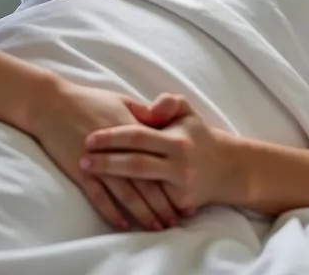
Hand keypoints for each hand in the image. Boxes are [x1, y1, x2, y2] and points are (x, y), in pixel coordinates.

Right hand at [26, 80, 182, 231]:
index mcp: (132, 129)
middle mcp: (118, 148)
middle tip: (175, 220)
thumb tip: (163, 124)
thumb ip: (143, 114)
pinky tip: (124, 225)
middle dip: (162, 203)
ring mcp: (99, 161)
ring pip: (126, 192)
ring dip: (142, 212)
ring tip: (156, 227)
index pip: (157, 159)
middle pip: (145, 180)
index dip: (172, 179)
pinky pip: (99, 196)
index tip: (184, 194)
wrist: (52, 103)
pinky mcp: (81, 169)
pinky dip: (112, 211)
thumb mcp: (121, 100)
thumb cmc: (88, 100)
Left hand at [80, 93, 236, 214]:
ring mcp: (180, 187)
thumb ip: (168, 103)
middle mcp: (179, 164)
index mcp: (176, 140)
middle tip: (82, 158)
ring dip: (112, 182)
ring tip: (88, 175)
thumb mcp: (187, 112)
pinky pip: (151, 203)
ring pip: (140, 186)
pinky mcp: (180, 204)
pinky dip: (130, 204)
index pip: (139, 136)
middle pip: (135, 164)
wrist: (227, 168)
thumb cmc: (198, 135)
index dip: (113, 137)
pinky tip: (110, 202)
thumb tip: (148, 108)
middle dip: (106, 162)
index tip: (90, 137)